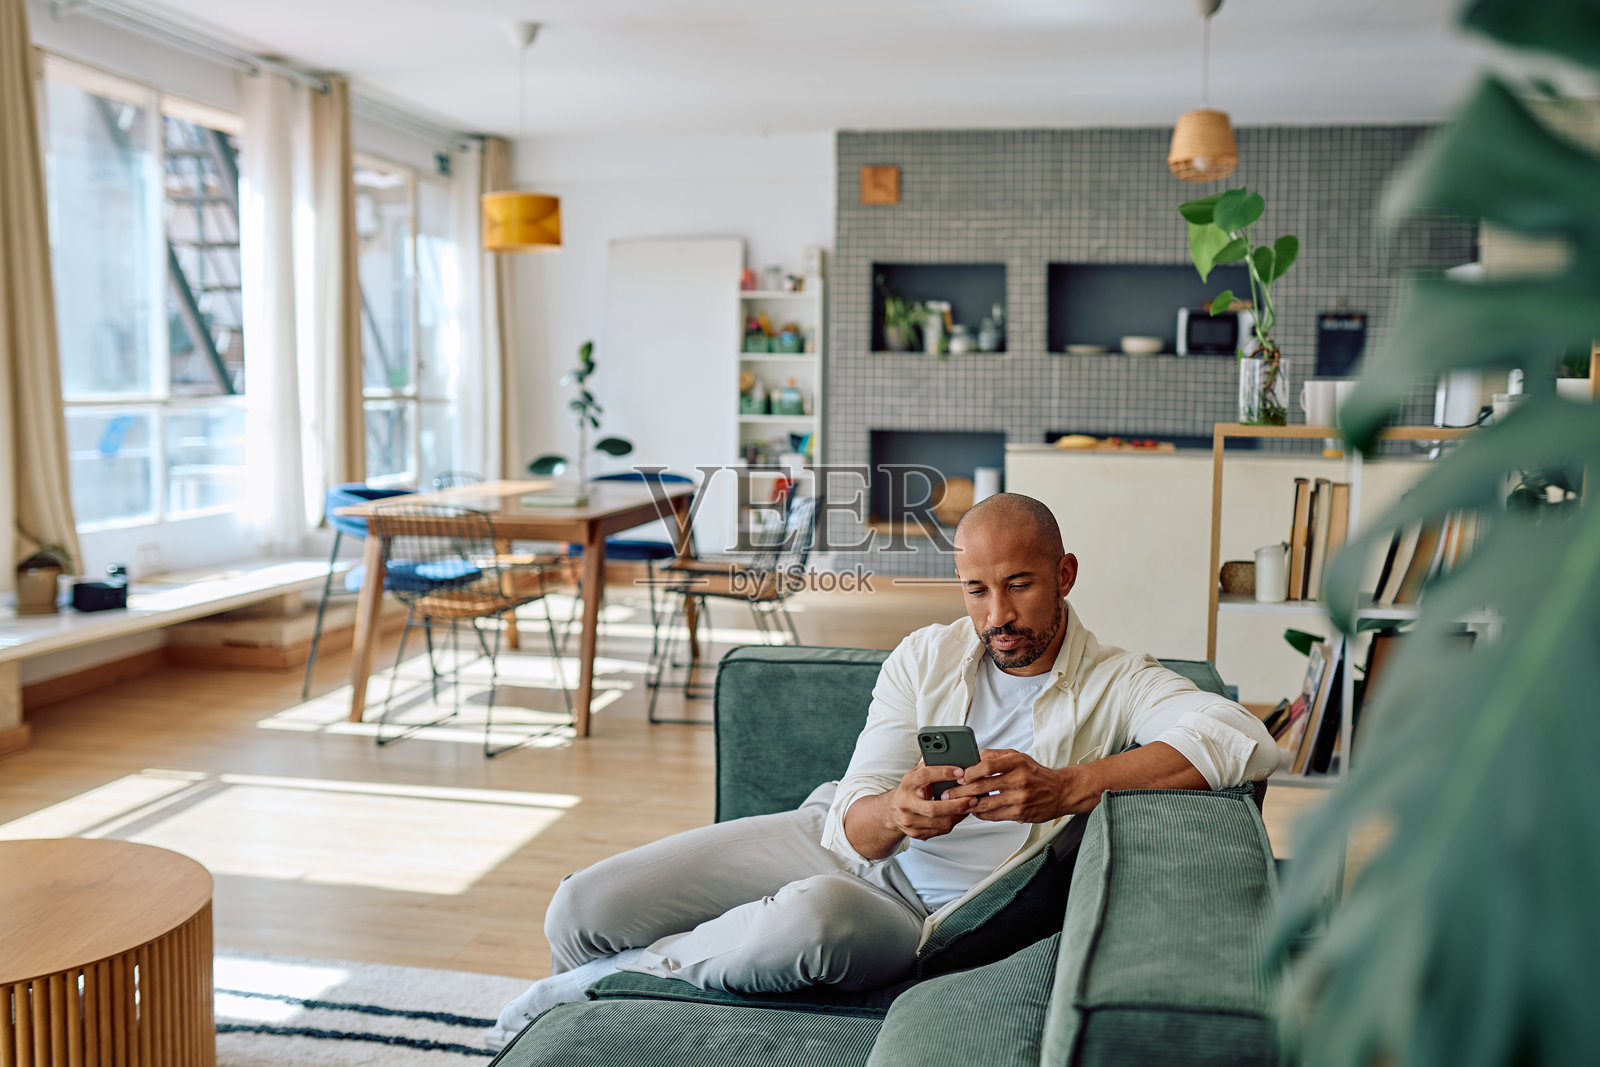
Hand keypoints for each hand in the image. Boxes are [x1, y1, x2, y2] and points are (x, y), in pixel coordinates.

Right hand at [886, 762, 975, 840]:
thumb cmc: (910, 790)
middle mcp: (905, 804)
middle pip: (933, 808)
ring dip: (959, 815)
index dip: (943, 773)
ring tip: (970, 806)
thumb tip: (952, 757)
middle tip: (973, 798)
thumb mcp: (916, 775)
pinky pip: (941, 830)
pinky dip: (953, 821)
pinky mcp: (917, 833)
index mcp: (907, 784)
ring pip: (940, 822)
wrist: (893, 811)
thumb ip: (930, 767)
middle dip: (956, 804)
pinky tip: (960, 814)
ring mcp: (910, 821)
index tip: (960, 772)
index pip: (924, 776)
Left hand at [941, 749, 1071, 823]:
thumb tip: (974, 757)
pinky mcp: (1020, 813)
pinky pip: (994, 815)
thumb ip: (996, 755)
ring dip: (968, 805)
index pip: (987, 766)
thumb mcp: (1018, 757)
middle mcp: (1019, 780)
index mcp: (1016, 763)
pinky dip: (981, 814)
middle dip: (961, 791)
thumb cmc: (1036, 774)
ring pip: (986, 804)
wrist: (1060, 791)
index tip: (959, 776)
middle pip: (982, 787)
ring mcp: (1020, 798)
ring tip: (957, 804)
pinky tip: (974, 810)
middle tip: (948, 794)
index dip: (969, 772)